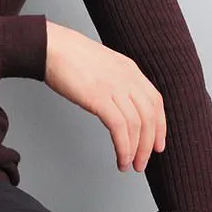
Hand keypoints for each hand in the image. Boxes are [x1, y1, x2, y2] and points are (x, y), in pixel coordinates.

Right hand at [45, 20, 166, 172]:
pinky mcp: (99, 98)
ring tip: (129, 164)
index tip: (157, 144)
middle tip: (142, 162)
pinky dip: (123, 147)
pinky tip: (120, 158)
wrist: (51, 46)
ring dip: (136, 150)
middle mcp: (126, 78)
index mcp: (129, 68)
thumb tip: (120, 103)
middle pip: (150, 117)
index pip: (155, 101)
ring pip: (137, 126)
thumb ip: (116, 80)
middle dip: (149, 144)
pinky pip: (119, 129)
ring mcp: (114, 87)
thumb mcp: (103, 63)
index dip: (160, 126)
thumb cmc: (69, 55)